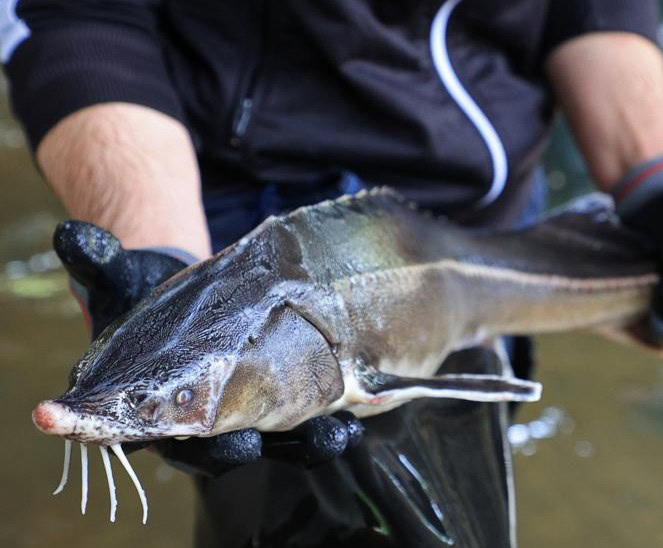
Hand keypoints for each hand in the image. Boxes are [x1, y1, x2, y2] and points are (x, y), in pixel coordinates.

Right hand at [53, 220, 362, 475]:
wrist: (167, 289)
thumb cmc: (136, 292)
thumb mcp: (116, 276)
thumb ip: (97, 262)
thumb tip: (74, 235)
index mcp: (155, 408)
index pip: (180, 442)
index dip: (206, 448)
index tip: (238, 443)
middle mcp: (199, 418)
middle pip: (234, 447)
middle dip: (271, 445)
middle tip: (306, 436)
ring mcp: (239, 407)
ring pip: (276, 436)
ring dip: (311, 438)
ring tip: (343, 429)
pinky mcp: (273, 392)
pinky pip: (301, 414)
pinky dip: (328, 414)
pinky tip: (356, 412)